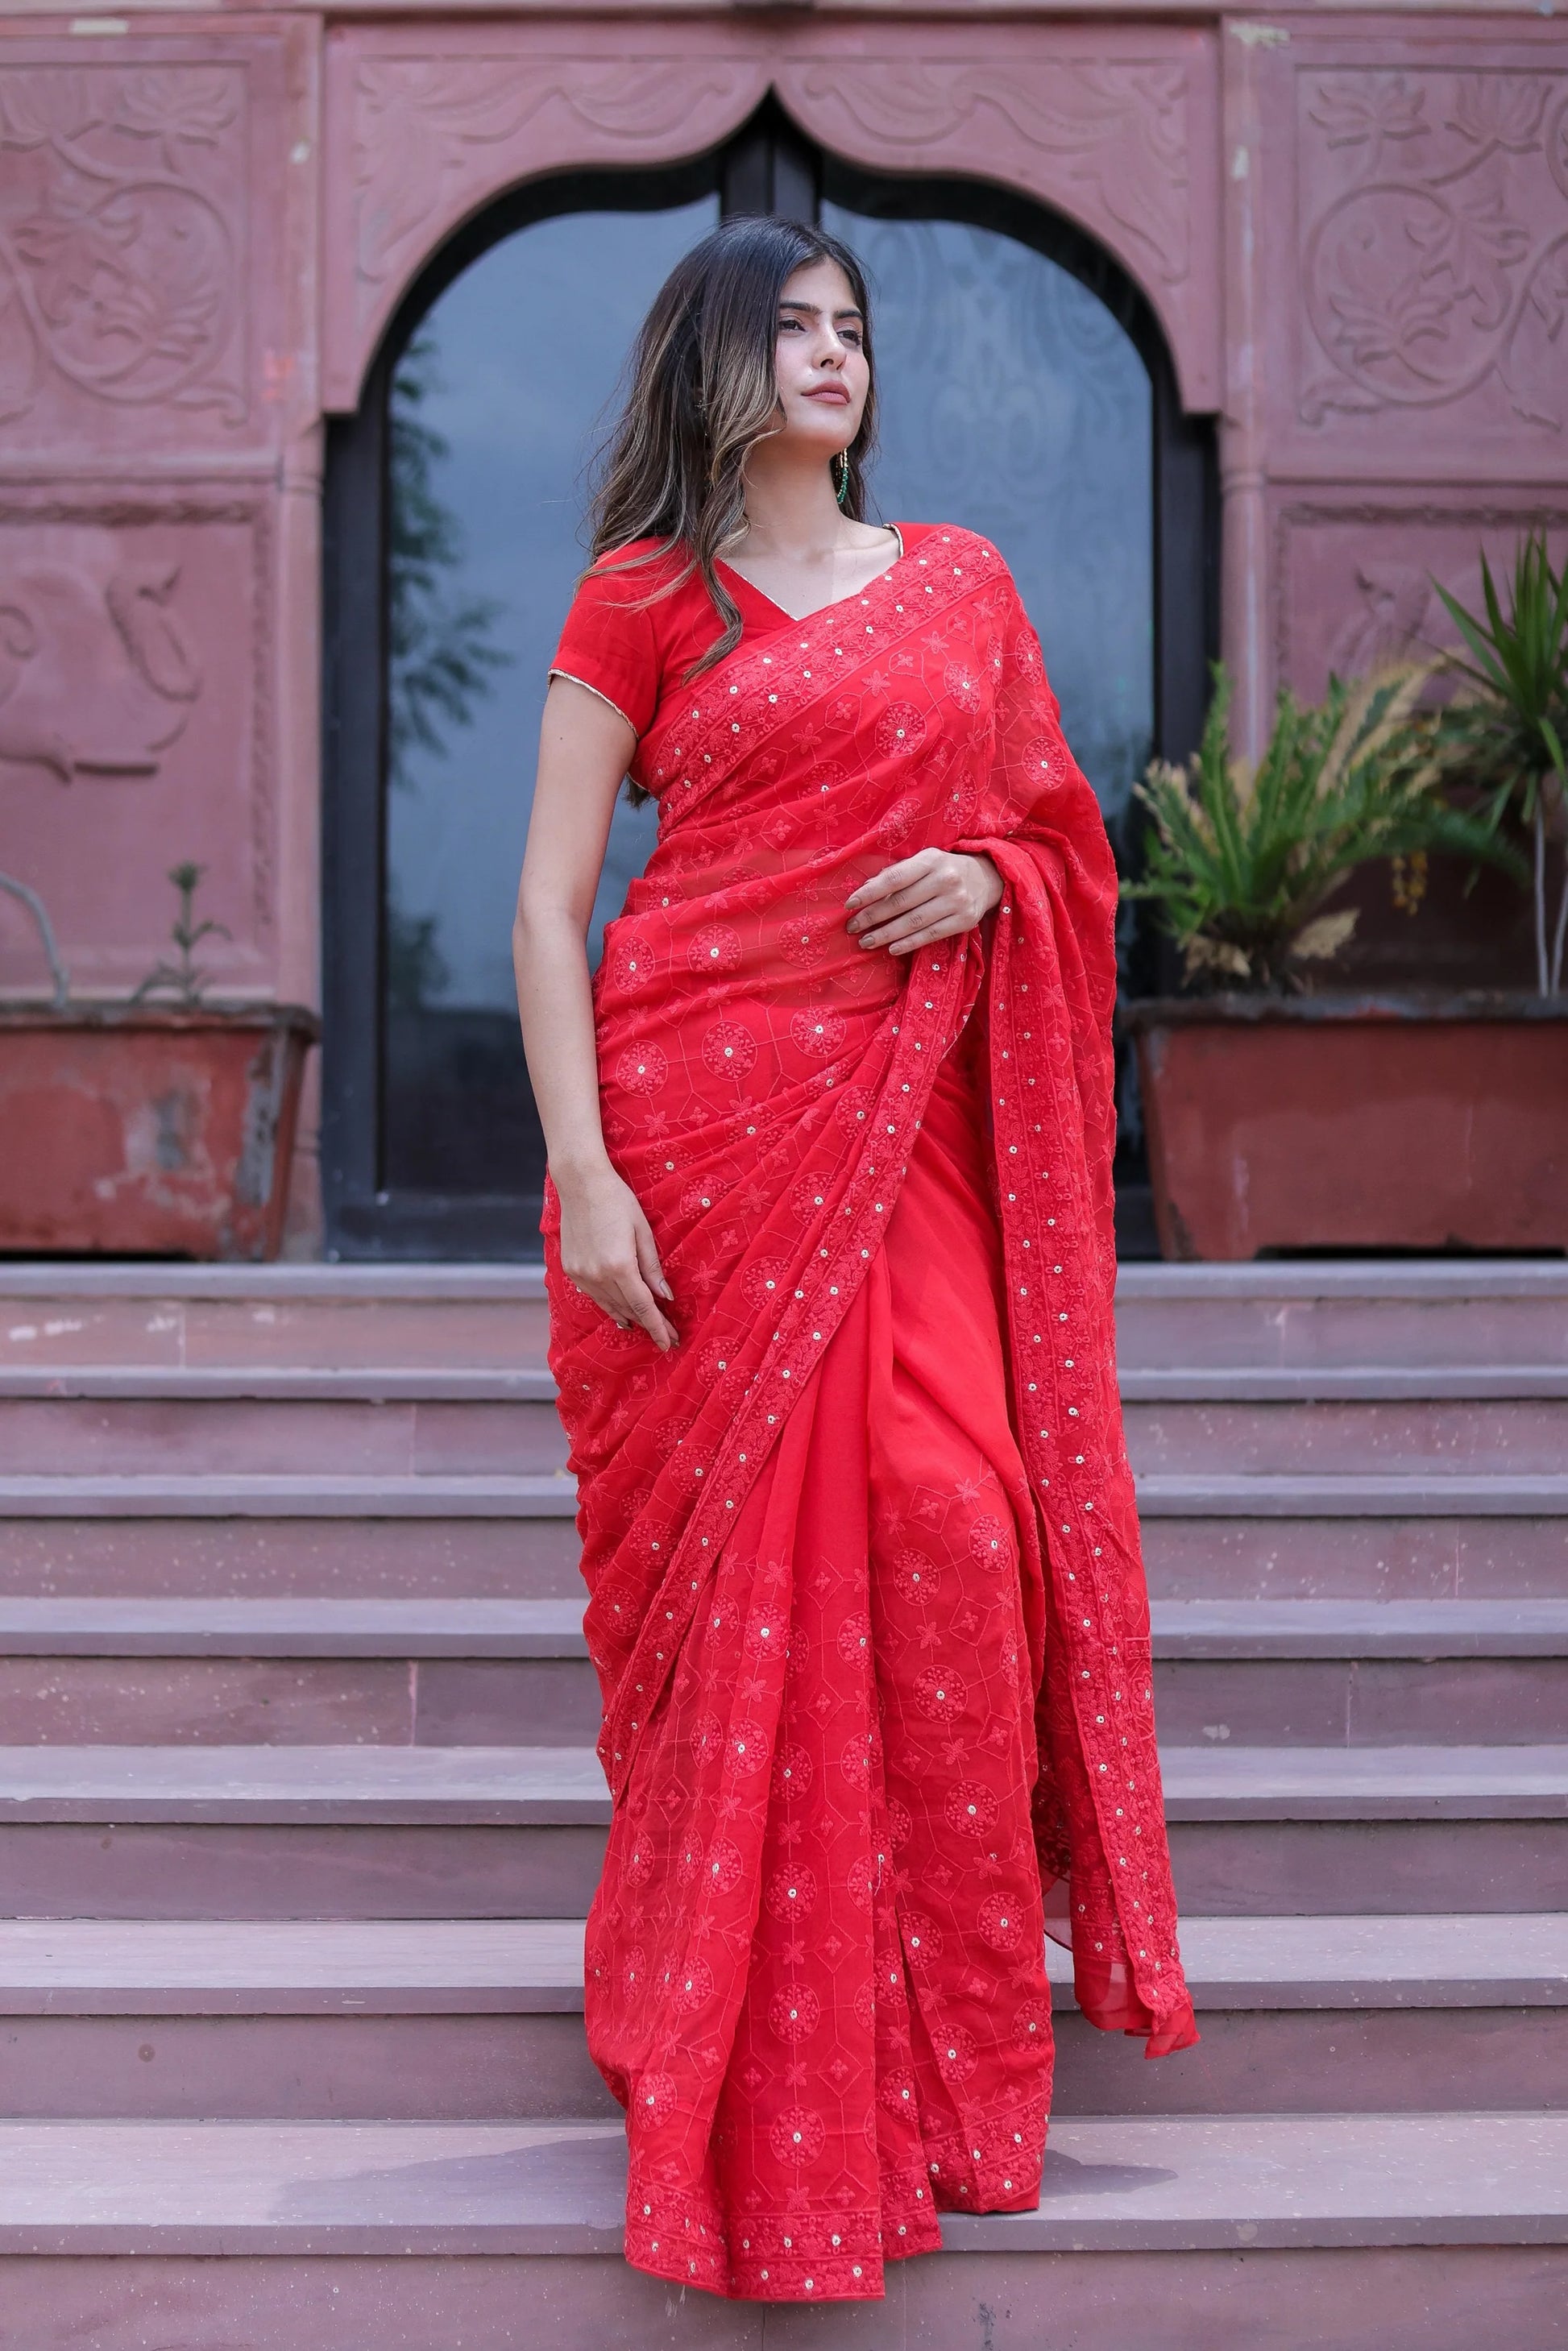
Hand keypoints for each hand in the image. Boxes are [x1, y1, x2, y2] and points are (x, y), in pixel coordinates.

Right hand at [554, 1158, 677, 1350]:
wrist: (580, 1184)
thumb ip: (652, 1268)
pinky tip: (619, 1311)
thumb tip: (665, 1297)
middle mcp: (597, 1276)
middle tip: (666, 1335)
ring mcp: (581, 1274)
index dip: (658, 1327)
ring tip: (645, 1328)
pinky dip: (609, 1305)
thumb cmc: (618, 1201)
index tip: (670, 1342)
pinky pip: (594, 1296)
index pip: (643, 1306)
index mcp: (620, 1266)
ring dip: (628, 1317)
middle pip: (627, 1310)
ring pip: (609, 1306)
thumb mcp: (642, 1232)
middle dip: (648, 1325)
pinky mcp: (571, 1269)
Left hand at [845, 848, 1003, 954]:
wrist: (986, 878)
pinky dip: (908, 943)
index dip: (870, 892)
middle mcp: (946, 879)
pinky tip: (891, 948)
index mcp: (931, 860)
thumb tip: (865, 889)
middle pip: (901, 903)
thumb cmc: (944, 869)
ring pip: (914, 922)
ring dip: (886, 934)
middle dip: (872, 917)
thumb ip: (897, 873)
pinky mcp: (964, 921)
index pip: (894, 878)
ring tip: (866, 941)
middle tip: (852, 927)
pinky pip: (931, 935)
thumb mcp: (923, 861)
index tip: (849, 904)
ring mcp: (957, 901)